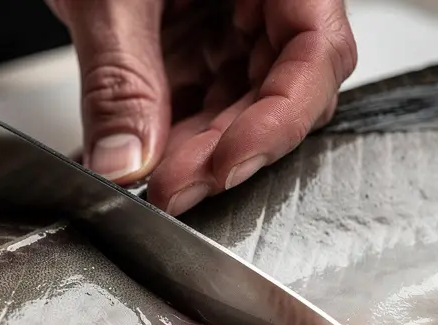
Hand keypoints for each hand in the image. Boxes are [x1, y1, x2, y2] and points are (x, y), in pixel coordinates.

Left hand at [48, 0, 356, 214]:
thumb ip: (120, 77)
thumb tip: (126, 161)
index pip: (317, 51)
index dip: (278, 120)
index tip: (225, 165)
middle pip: (277, 92)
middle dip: (224, 150)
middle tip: (171, 191)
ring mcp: (230, 20)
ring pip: (234, 106)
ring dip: (193, 153)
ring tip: (147, 182)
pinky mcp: (193, 41)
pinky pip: (193, 99)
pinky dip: (164, 135)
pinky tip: (134, 160)